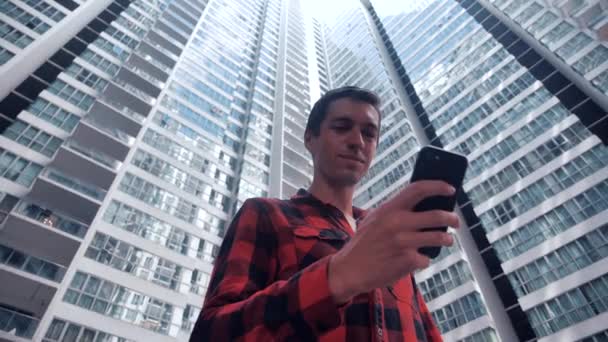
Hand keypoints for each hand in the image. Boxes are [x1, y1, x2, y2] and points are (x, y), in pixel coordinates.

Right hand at [328, 180, 459, 303]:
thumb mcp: (374, 220)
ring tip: (446, 240)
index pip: (418, 189)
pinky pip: (426, 258)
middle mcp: (397, 223)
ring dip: (447, 239)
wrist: (349, 270)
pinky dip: (423, 260)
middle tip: (456, 221)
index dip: (438, 186)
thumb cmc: (364, 244)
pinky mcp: (407, 261)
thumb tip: (425, 205)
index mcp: (389, 209)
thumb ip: (394, 211)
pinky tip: (413, 260)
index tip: (450, 189)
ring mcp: (403, 242)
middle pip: (437, 215)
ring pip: (439, 237)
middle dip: (452, 218)